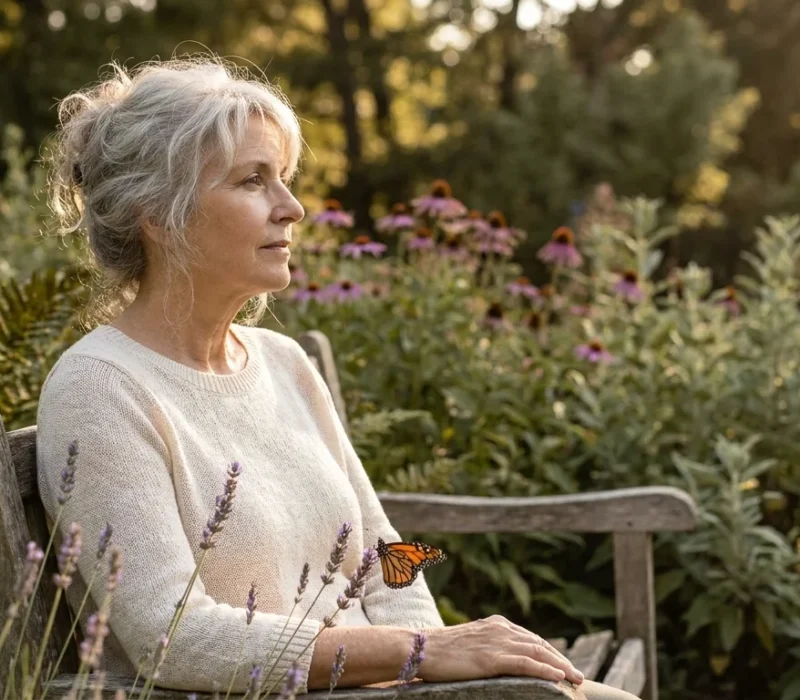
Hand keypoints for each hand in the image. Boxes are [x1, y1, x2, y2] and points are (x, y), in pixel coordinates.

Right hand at [418, 615, 583, 685]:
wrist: (421, 648)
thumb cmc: (442, 650)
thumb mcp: (471, 643)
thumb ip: (489, 646)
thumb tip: (501, 660)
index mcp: (496, 624)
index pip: (531, 638)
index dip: (550, 651)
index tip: (563, 664)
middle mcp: (500, 628)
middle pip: (539, 644)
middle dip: (560, 659)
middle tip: (577, 675)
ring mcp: (496, 642)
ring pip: (537, 652)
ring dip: (560, 666)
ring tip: (575, 678)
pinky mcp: (491, 658)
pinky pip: (525, 663)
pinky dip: (545, 669)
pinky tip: (558, 677)